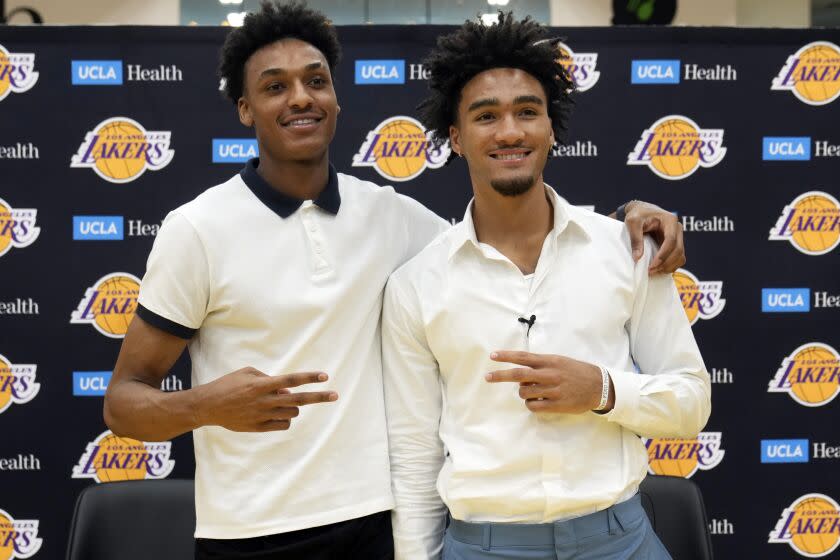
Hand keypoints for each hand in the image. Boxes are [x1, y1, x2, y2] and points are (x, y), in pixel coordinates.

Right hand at [195, 367, 336, 431]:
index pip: (291, 380)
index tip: (325, 376)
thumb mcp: (247, 373)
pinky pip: (283, 425)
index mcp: (261, 384)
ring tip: (282, 401)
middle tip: (335, 395)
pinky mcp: (259, 427)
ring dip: (294, 406)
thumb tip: (287, 389)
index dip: (309, 377)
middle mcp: (264, 400)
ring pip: (292, 412)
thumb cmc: (228, 385)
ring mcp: (262, 416)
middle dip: (319, 397)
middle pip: (299, 399)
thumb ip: (269, 379)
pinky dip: (285, 418)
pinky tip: (277, 413)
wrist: (207, 406)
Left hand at [485, 351, 612, 413]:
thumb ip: (541, 365)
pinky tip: (538, 402)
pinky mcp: (557, 405)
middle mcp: (550, 374)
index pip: (524, 357)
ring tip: (534, 392)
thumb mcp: (559, 361)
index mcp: (550, 361)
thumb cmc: (576, 372)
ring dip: (523, 393)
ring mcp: (553, 390)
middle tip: (487, 377)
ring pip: (524, 393)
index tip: (492, 356)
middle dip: (500, 376)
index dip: (506, 356)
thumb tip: (520, 373)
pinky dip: (531, 404)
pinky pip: (533, 406)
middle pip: (519, 375)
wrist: (599, 386)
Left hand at [620, 200, 685, 274]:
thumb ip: (635, 239)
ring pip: (680, 256)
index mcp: (669, 220)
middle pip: (678, 250)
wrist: (641, 211)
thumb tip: (637, 258)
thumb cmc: (637, 214)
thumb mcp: (632, 223)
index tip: (652, 265)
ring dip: (669, 266)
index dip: (663, 255)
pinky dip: (670, 265)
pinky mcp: (675, 244)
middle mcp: (677, 228)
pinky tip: (659, 269)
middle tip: (651, 271)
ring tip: (654, 272)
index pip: (670, 240)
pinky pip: (678, 258)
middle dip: (666, 263)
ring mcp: (678, 237)